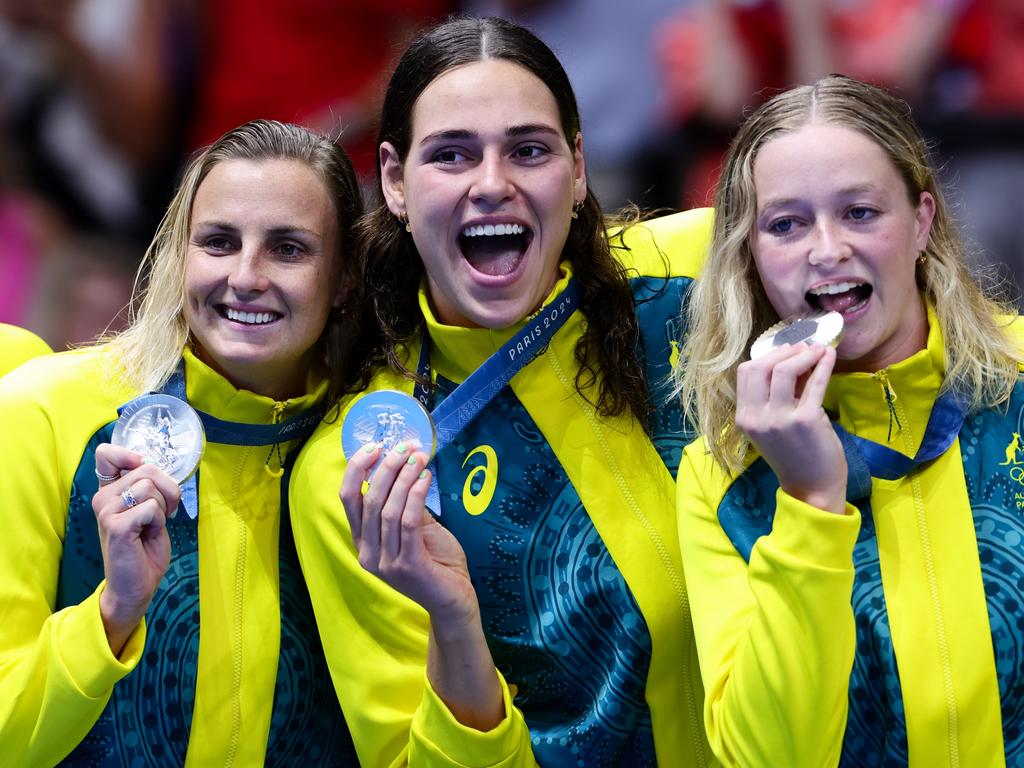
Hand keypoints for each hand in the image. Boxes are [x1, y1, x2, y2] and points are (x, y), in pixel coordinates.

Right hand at [92, 443, 177, 654]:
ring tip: (153, 525)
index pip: (106, 454)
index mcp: (109, 491)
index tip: (143, 471)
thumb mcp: (149, 509)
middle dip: (168, 489)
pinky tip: (148, 535)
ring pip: (151, 487)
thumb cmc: (144, 548)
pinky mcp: (116, 526)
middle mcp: (102, 498)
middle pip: (146, 469)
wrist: (136, 585)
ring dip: (163, 507)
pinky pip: (151, 508)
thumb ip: (147, 486)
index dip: (130, 455)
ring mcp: (106, 511)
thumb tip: (151, 463)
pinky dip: (159, 521)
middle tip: (165, 511)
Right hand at [342, 442, 504, 729]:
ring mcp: (386, 563)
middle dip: (385, 468)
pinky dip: (415, 495)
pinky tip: (426, 478)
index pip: (347, 499)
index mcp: (363, 542)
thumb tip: (405, 465)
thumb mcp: (416, 529)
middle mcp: (367, 553)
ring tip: (419, 458)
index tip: (374, 447)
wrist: (454, 601)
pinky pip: (407, 522)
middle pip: (367, 500)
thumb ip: (405, 504)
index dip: (356, 470)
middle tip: (404, 447)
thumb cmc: (436, 562)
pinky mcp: (407, 566)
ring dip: (403, 477)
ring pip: (387, 509)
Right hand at [735, 343, 846, 513]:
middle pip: (761, 366)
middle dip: (785, 351)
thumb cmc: (793, 455)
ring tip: (818, 351)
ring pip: (784, 369)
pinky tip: (830, 357)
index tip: (786, 352)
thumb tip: (792, 359)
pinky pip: (814, 382)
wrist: (812, 488)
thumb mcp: (772, 426)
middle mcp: (756, 417)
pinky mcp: (806, 420)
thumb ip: (775, 396)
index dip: (767, 356)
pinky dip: (823, 364)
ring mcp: (779, 419)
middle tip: (803, 348)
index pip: (745, 372)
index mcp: (744, 417)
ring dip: (804, 354)